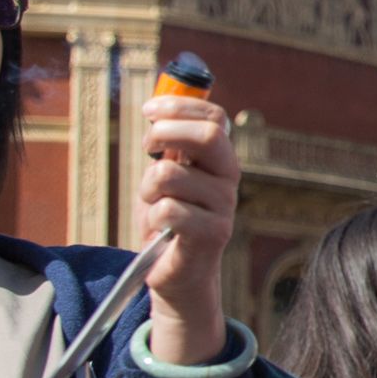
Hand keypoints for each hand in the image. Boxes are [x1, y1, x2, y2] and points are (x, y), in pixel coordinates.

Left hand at [137, 95, 238, 363]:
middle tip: (147, 148)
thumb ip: (169, 145)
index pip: (214, 116)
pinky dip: (152, 216)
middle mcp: (229, 179)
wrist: (178, 273)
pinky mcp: (212, 235)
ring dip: (148, 186)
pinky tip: (159, 229)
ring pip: (172, 175)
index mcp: (220, 159)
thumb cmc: (168, 219)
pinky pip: (168, 210)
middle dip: (166, 133)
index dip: (180, 105)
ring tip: (152, 202)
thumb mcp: (166, 174)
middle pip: (208, 135)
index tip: (147, 109)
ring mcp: (224, 207)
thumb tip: (157, 105)